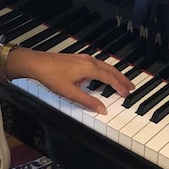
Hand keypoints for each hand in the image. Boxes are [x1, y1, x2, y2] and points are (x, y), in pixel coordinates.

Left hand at [7, 48, 134, 113]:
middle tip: (131, 87)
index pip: (110, 78)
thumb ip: (88, 101)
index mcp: (90, 68)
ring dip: (114, 74)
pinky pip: (98, 64)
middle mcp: (89, 61)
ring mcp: (84, 58)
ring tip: (121, 81)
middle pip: (111, 70)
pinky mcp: (78, 58)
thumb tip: (103, 109)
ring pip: (105, 66)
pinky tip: (102, 75)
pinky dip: (105, 70)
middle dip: (122, 78)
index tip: (127, 94)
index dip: (120, 86)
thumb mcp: (70, 93)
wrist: (37, 63)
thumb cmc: (52, 76)